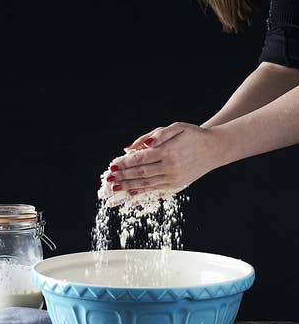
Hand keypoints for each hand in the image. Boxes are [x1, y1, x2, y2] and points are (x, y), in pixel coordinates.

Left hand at [109, 122, 223, 194]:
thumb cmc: (194, 135)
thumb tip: (134, 146)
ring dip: (128, 187)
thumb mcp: (177, 127)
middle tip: (109, 180)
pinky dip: (142, 193)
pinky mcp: (176, 185)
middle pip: (141, 173)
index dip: (125, 163)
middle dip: (123, 177)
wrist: (215, 149)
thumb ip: (156, 134)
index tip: (112, 166)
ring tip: (115, 190)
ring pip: (147, 184)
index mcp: (168, 151)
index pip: (141, 159)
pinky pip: (155, 191)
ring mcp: (173, 178)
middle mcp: (170, 167)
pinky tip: (131, 195)